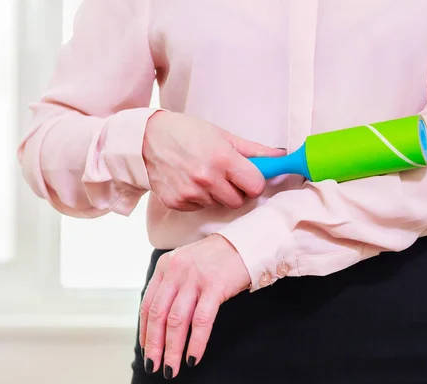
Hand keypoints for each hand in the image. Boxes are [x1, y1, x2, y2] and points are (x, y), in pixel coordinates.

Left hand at [139, 234, 250, 377]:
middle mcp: (176, 271)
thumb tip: (162, 322)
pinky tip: (193, 357)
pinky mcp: (215, 286)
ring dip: (173, 349)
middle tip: (153, 366)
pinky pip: (201, 321)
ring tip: (172, 368)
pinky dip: (196, 342)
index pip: (147, 304)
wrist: (245, 243)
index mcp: (166, 266)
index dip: (145, 331)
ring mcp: (195, 278)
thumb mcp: (187, 265)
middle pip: (159, 315)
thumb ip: (173, 286)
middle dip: (155, 345)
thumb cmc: (217, 258)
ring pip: (177, 321)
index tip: (147, 350)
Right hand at [143, 111, 284, 210]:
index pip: (255, 186)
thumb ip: (253, 150)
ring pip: (218, 205)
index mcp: (222, 159)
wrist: (146, 139)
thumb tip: (280, 157)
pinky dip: (199, 198)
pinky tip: (190, 182)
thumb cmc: (186, 132)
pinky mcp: (177, 202)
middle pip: (238, 201)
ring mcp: (191, 193)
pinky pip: (200, 208)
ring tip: (203, 175)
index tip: (248, 177)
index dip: (254, 183)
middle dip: (236, 191)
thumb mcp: (223, 135)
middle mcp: (207, 178)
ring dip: (216, 194)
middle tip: (225, 176)